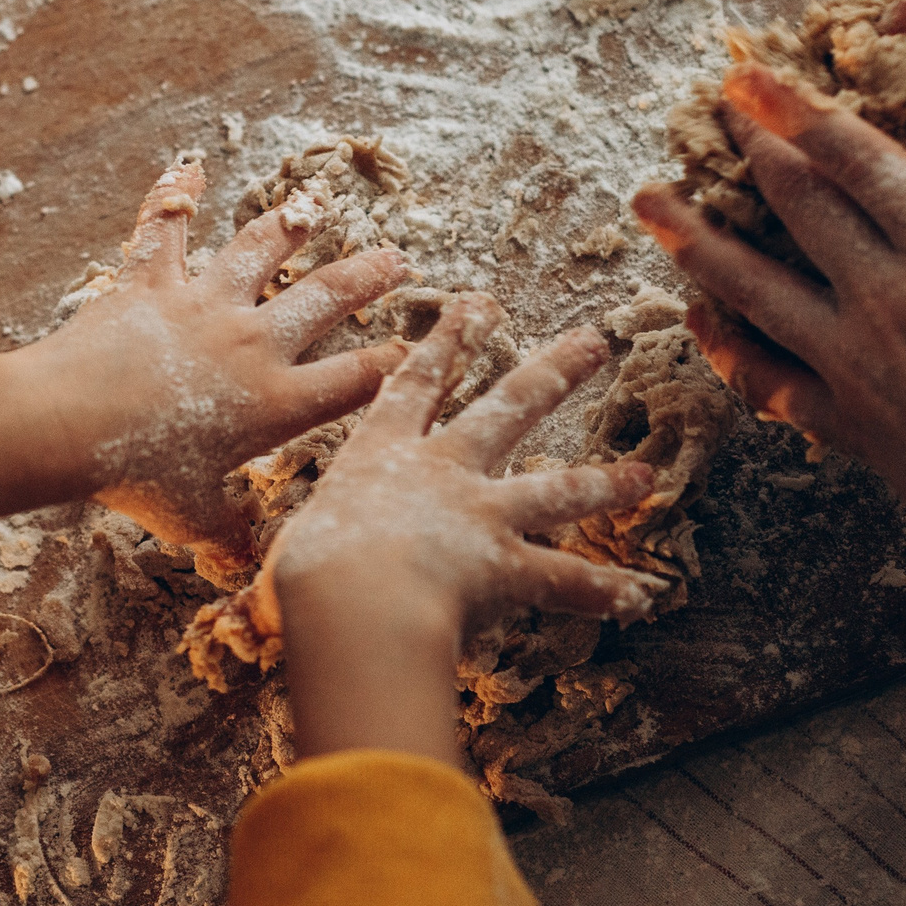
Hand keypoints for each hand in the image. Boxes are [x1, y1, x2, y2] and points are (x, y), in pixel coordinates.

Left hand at [0, 159, 411, 555]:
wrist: (67, 425)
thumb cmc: (134, 478)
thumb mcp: (192, 519)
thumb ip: (227, 533)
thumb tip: (245, 564)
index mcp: (276, 404)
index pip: (355, 381)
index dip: (394, 365)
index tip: (420, 352)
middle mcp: (252, 343)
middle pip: (325, 300)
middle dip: (366, 277)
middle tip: (397, 260)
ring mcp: (203, 306)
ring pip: (259, 252)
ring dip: (291, 226)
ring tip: (314, 206)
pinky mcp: (151, 285)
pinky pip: (167, 230)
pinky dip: (175, 194)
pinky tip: (188, 163)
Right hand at [266, 294, 662, 765]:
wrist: (349, 599)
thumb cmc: (306, 574)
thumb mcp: (288, 550)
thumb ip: (296, 556)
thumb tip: (262, 593)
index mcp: (380, 454)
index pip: (414, 385)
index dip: (445, 343)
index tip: (474, 307)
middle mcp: (440, 471)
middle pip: (507, 408)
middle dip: (553, 372)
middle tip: (594, 340)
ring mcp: (480, 513)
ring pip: (554, 489)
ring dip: (603, 485)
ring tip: (643, 477)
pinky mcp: (505, 566)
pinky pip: (562, 581)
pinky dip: (602, 591)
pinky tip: (642, 598)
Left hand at [632, 66, 905, 783]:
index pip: (865, 165)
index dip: (808, 113)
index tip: (761, 75)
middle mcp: (887, 298)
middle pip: (797, 206)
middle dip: (748, 148)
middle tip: (705, 100)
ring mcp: (851, 361)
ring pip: (751, 284)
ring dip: (693, 238)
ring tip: (643, 199)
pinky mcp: (838, 418)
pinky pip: (760, 372)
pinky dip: (719, 341)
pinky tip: (689, 316)